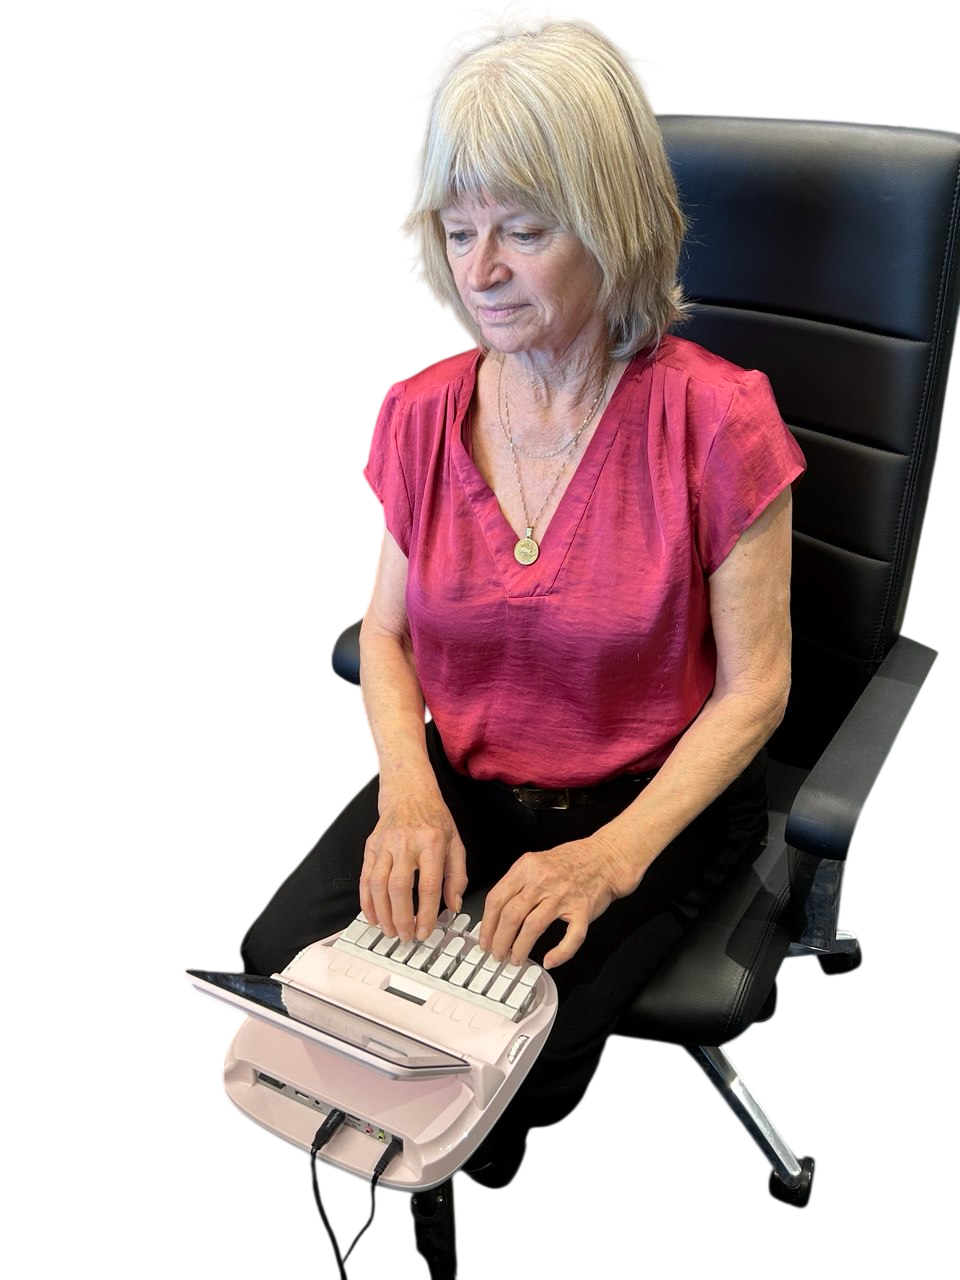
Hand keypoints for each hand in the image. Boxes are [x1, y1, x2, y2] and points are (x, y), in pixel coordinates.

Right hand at [359, 787, 467, 943]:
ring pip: (378, 884)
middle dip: (401, 917)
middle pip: (400, 887)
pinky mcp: (371, 846)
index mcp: (431, 842)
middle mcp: (406, 843)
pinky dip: (366, 900)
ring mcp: (385, 844)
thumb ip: (457, 876)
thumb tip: (454, 906)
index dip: (427, 913)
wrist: (409, 793)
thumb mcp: (456, 843)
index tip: (426, 931)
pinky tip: (373, 916)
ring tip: (389, 930)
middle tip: (406, 936)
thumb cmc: (434, 819)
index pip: (428, 884)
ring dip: (382, 912)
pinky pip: (365, 877)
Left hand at [479, 831, 635, 969]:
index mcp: (527, 867)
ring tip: (516, 959)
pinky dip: (560, 953)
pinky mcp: (583, 910)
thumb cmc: (571, 861)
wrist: (605, 857)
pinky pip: (571, 937)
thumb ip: (517, 883)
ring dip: (520, 948)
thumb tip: (496, 913)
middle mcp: (543, 881)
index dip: (487, 924)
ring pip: (533, 927)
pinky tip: (550, 961)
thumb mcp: (536, 861)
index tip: (484, 939)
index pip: (496, 898)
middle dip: (500, 941)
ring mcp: (564, 896)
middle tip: (497, 954)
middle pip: (511, 915)